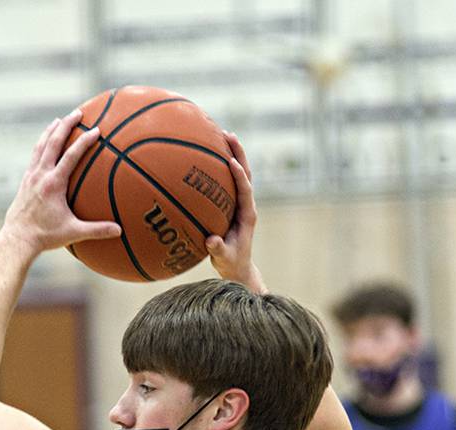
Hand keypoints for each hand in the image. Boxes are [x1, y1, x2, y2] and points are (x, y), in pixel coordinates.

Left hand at [0, 110, 120, 253]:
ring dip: (51, 131)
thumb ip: (97, 230)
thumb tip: (120, 230)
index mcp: (54, 183)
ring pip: (41, 145)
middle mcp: (41, 174)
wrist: (17, 238)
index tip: (96, 130)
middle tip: (77, 112)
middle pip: (53, 142)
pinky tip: (45, 142)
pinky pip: (34, 155)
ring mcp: (31, 175)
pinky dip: (41, 144)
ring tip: (60, 120)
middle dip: (66, 125)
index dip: (84, 141)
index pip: (71, 155)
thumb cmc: (45, 236)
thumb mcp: (73, 233)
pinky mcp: (25, 180)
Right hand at [205, 133, 264, 293]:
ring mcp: (240, 203)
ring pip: (238, 174)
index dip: (240, 175)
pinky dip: (220, 166)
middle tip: (228, 134)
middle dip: (238, 153)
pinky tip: (207, 154)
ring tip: (221, 134)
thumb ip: (218, 250)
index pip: (246, 190)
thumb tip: (211, 240)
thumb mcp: (223, 259)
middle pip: (246, 173)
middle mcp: (246, 205)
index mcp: (247, 215)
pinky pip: (227, 181)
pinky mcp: (233, 204)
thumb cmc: (231, 263)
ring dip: (232, 153)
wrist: (238, 268)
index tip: (232, 161)